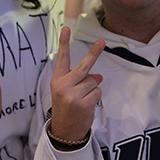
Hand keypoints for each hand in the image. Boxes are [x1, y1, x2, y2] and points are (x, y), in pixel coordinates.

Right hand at [49, 26, 104, 141]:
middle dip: (94, 53)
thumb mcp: (66, 91)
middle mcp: (63, 85)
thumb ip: (79, 79)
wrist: (64, 131)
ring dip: (93, 88)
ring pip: (94, 81)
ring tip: (83, 97)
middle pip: (83, 67)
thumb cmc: (66, 107)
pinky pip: (97, 92)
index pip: (62, 58)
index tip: (66, 28)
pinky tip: (87, 104)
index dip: (64, 43)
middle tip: (101, 42)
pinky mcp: (84, 103)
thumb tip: (98, 75)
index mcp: (57, 80)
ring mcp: (73, 95)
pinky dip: (96, 96)